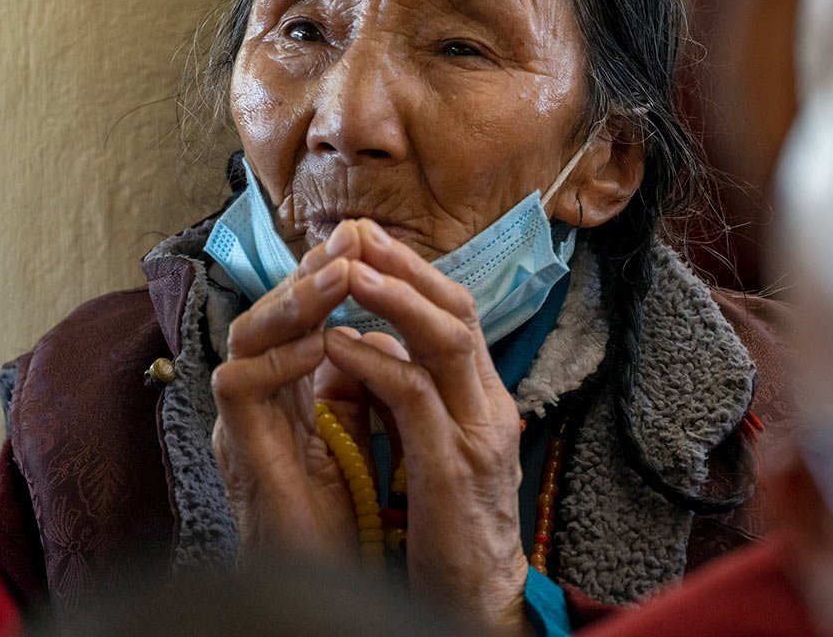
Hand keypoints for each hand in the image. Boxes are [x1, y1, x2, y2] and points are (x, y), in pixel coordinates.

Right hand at [211, 234, 366, 557]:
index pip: (306, 314)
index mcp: (292, 389)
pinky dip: (279, 361)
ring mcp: (244, 423)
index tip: (372, 238)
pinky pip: (240, 387)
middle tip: (352, 237)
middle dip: (310, 270)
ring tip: (340, 273)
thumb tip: (386, 331)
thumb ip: (365, 383)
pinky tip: (320, 343)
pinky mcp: (238, 452)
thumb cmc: (343, 516)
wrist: (321, 587)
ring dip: (295, 300)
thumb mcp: (363, 432)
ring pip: (246, 336)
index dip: (333, 274)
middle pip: (272, 312)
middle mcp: (261, 398)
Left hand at [321, 219, 530, 636]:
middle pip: (459, 312)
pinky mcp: (453, 468)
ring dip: (393, 299)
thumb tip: (367, 352)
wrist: (480, 599)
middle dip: (407, 267)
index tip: (371, 241)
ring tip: (347, 270)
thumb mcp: (432, 451)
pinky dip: (377, 363)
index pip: (457, 316)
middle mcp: (490, 406)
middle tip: (360, 233)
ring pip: (445, 340)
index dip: (415, 273)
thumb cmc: (451, 530)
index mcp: (484, 401)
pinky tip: (341, 344)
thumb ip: (408, 402)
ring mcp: (477, 434)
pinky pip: (415, 398)